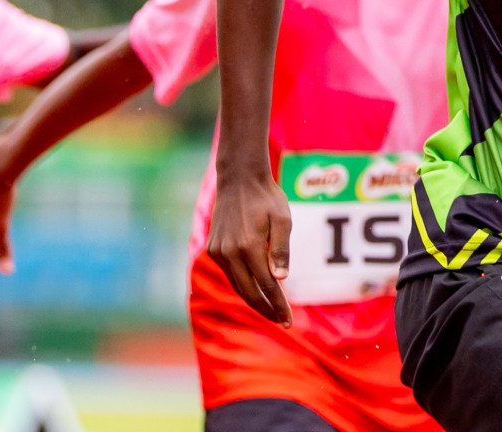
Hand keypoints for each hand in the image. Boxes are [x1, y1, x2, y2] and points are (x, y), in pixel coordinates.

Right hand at [206, 171, 293, 327]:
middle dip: (266, 309)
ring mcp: (219, 251)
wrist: (239, 179)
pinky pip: (230, 273)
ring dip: (254, 300)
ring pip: (237, 285)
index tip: (288, 321)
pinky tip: (256, 289)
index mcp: (250, 246)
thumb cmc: (267, 197)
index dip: (278, 305)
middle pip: (249, 292)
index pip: (267, 286)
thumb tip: (281, 279)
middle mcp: (230, 252)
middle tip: (282, 321)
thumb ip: (281, 250)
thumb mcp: (283, 219)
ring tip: (271, 310)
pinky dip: (243, 284)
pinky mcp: (213, 249)